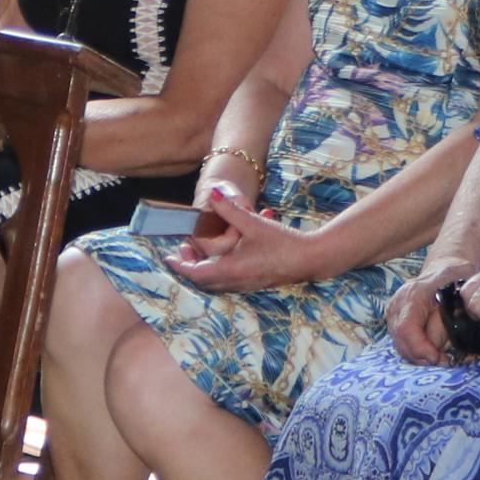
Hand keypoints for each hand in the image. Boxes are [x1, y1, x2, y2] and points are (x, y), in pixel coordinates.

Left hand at [161, 179, 331, 293]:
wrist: (311, 259)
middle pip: (203, 281)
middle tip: (184, 249)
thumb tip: (213, 193)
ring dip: (204, 268)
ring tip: (200, 250)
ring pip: (215, 282)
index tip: (169, 257)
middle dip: (190, 266)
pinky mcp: (255, 283)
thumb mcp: (254, 223)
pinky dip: (218, 270)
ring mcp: (246, 285)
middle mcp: (236, 282)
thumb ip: (231, 209)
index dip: (180, 266)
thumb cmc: (284, 243)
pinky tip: (225, 254)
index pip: (195, 273)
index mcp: (231, 270)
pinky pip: (228, 281)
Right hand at [388, 255, 476, 362]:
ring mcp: (394, 312)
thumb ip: (443, 323)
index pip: (407, 329)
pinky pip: (403, 342)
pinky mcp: (395, 320)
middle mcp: (398, 305)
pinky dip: (417, 350)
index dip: (420, 348)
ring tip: (440, 357)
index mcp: (412, 296)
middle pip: (401, 341)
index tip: (437, 358)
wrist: (445, 269)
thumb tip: (435, 348)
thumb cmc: (454, 280)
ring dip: (419, 356)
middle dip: (422, 356)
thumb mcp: (457, 298)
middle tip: (443, 361)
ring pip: (400, 344)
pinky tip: (432, 351)